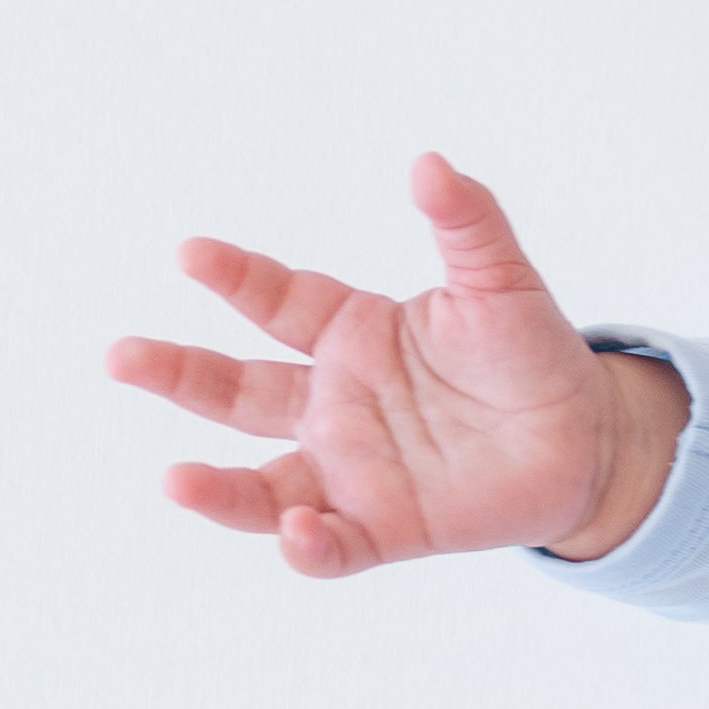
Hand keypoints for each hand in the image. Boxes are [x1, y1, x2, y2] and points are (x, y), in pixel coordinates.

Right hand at [106, 153, 685, 576]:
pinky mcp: (387, 527)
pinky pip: (333, 545)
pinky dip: (309, 546)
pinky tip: (297, 533)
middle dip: (177, 375)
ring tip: (172, 479)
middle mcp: (334, 404)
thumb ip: (466, 223)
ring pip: (262, 485)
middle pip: (236, 392)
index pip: (276, 301)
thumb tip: (430, 162)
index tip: (189, 253)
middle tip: (120, 357)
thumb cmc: (531, 354)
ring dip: (215, 487)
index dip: (234, 277)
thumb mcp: (501, 282)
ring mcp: (352, 470)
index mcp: (352, 335)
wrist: (589, 440)